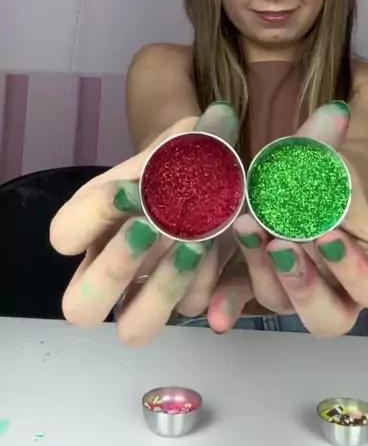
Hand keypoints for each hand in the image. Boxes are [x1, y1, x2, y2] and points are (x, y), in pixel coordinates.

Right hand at [50, 103, 239, 344]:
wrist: (214, 175)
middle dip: (116, 269)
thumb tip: (221, 118)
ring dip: (164, 288)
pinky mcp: (186, 299)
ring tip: (196, 243)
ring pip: (134, 328)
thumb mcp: (182, 138)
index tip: (131, 188)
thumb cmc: (183, 155)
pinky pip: (192, 309)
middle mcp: (108, 265)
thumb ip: (194, 135)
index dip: (93, 216)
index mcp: (91, 221)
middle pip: (81, 307)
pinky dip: (210, 283)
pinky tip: (226, 252)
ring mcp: (145, 291)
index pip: (64, 236)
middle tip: (152, 228)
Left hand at [209, 103, 367, 336]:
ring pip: (281, 305)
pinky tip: (214, 310)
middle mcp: (336, 293)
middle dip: (304, 285)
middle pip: (328, 317)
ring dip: (263, 274)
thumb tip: (335, 111)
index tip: (328, 234)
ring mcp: (294, 296)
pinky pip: (243, 304)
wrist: (288, 182)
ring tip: (246, 228)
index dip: (353, 268)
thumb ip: (327, 142)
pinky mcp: (256, 289)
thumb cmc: (319, 175)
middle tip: (282, 246)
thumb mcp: (323, 160)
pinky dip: (228, 305)